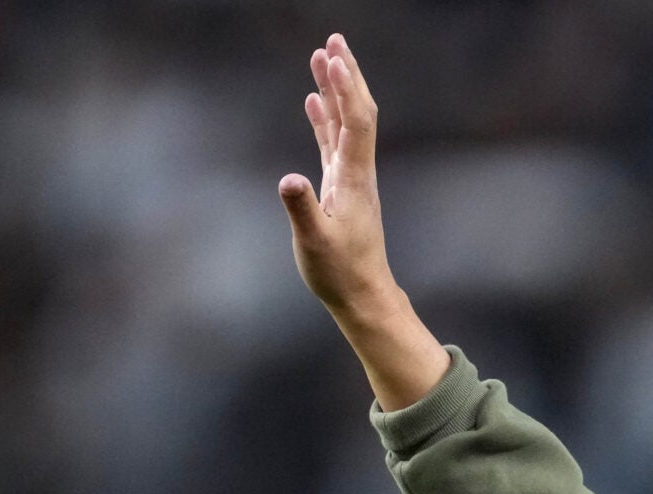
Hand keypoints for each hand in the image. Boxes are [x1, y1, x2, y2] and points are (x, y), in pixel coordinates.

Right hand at [279, 33, 391, 317]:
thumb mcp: (314, 242)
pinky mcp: (341, 188)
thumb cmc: (340, 273)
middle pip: (357, 112)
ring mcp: (350, 178)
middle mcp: (357, 172)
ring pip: (345, 123)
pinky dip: (325, 118)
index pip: (356, 122)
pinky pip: (334, 142)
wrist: (363, 295)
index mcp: (354, 179)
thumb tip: (288, 180)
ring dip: (335, 89)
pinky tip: (314, 100)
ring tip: (322, 56)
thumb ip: (302, 210)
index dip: (346, 89)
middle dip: (346, 75)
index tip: (334, 56)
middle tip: (334, 39)